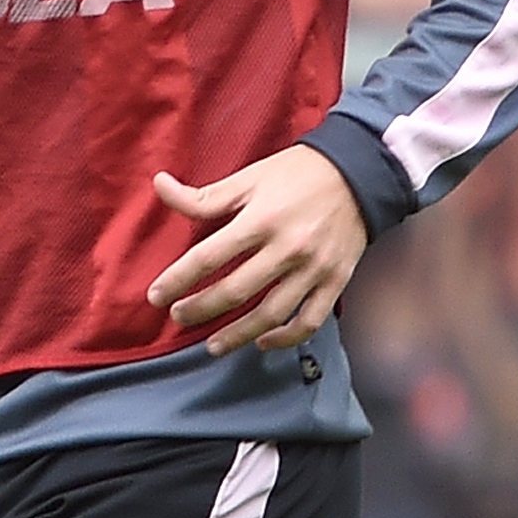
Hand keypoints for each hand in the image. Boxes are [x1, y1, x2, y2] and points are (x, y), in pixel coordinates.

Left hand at [146, 145, 368, 357]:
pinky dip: (285, 338)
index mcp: (262, 219)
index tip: (157, 295)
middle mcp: (287, 248)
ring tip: (213, 345)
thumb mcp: (250, 177)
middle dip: (199, 309)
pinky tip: (262, 342)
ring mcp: (314, 269)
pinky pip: (309, 321)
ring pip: (270, 315)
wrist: (360, 172)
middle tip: (179, 316)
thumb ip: (205, 195)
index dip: (177, 279)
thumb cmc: (298, 173)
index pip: (208, 257)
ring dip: (237, 335)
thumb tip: (160, 185)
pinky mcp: (335, 281)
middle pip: (234, 291)